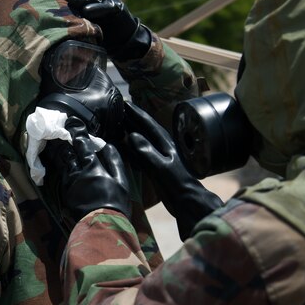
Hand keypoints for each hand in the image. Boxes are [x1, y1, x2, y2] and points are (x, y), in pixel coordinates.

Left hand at [42, 117, 131, 227]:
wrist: (101, 226)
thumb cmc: (115, 203)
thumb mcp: (121, 180)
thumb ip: (113, 160)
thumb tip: (106, 145)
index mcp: (92, 167)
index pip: (82, 144)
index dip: (76, 132)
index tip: (71, 121)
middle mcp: (77, 172)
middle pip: (68, 152)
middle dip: (66, 142)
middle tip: (64, 133)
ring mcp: (69, 183)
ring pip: (63, 164)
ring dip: (63, 154)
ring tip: (62, 147)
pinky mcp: (65, 194)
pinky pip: (62, 177)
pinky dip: (64, 169)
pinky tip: (66, 167)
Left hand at [52, 0, 151, 60]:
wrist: (124, 41)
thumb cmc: (101, 37)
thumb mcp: (84, 29)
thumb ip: (73, 24)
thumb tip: (51, 24)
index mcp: (85, 4)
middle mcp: (95, 1)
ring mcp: (106, 3)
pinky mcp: (117, 8)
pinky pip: (106, 8)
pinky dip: (97, 9)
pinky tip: (87, 11)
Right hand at [122, 102, 222, 238]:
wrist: (188, 201)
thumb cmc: (177, 184)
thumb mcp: (161, 167)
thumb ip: (146, 151)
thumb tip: (131, 135)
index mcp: (164, 142)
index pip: (147, 123)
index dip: (135, 113)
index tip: (124, 102)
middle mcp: (160, 147)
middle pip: (143, 129)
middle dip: (131, 119)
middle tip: (117, 110)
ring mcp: (157, 157)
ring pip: (140, 141)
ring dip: (129, 133)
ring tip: (116, 125)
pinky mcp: (154, 168)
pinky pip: (138, 155)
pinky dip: (129, 149)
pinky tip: (121, 148)